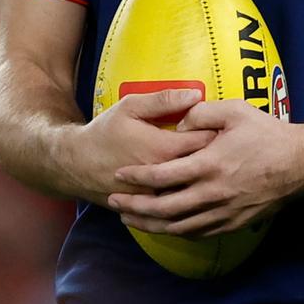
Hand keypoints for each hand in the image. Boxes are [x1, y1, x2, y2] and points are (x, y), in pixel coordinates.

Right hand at [61, 89, 214, 207]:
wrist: (77, 166)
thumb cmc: (106, 133)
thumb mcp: (131, 107)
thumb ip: (164, 100)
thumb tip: (196, 94)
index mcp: (163, 149)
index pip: (206, 140)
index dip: (218, 131)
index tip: (223, 125)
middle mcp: (165, 177)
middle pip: (206, 167)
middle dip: (217, 154)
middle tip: (225, 144)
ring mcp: (159, 196)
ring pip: (195, 188)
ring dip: (205, 176)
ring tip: (214, 164)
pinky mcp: (152, 208)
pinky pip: (179, 204)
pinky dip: (190, 193)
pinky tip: (194, 183)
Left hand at [108, 100, 303, 236]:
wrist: (300, 163)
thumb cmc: (267, 133)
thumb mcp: (234, 110)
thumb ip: (200, 113)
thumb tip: (177, 126)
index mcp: (208, 164)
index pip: (161, 176)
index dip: (137, 178)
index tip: (119, 175)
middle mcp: (211, 193)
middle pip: (162, 208)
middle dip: (134, 206)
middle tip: (114, 202)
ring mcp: (222, 212)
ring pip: (177, 226)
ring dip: (150, 224)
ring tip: (131, 219)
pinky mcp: (233, 223)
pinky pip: (198, 233)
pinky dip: (177, 232)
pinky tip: (166, 226)